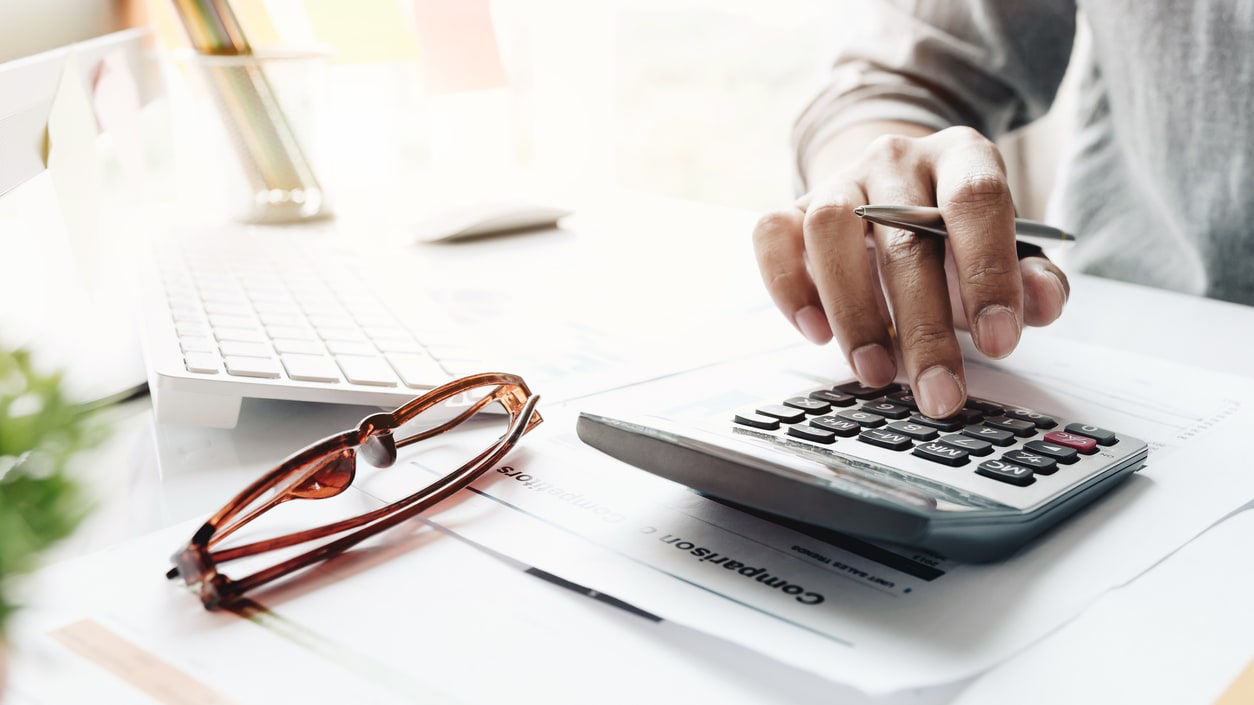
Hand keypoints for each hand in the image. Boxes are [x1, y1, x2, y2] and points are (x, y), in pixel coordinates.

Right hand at [753, 126, 1069, 417]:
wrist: (893, 195)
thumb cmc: (954, 236)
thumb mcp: (1006, 252)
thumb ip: (1031, 279)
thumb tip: (1043, 304)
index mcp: (961, 156)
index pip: (976, 199)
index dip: (989, 272)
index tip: (999, 343)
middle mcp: (896, 158)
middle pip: (904, 234)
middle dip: (924, 326)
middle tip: (938, 393)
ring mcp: (838, 181)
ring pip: (830, 229)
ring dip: (854, 311)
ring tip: (876, 372)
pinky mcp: (792, 208)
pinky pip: (773, 235)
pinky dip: (788, 286)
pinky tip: (817, 332)